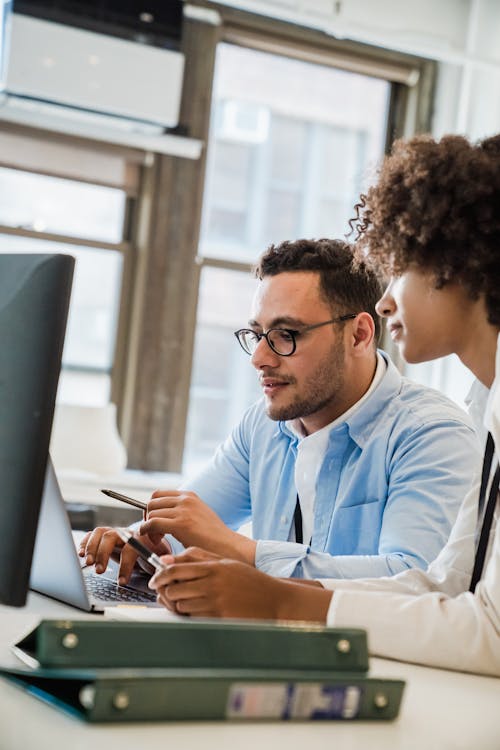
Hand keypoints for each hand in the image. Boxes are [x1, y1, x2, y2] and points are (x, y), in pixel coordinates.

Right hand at [78, 526, 170, 584]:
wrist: (155, 545)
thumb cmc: (156, 556)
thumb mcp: (160, 562)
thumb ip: (158, 566)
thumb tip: (159, 573)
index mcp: (143, 540)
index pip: (131, 549)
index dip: (125, 565)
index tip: (122, 582)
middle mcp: (128, 534)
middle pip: (112, 537)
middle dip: (104, 553)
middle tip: (99, 570)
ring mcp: (116, 533)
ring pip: (101, 533)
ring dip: (92, 548)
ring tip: (87, 563)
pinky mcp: (107, 536)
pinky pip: (93, 535)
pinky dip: (85, 542)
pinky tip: (80, 553)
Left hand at [140, 490, 256, 564]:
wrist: (228, 547)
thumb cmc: (213, 538)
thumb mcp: (198, 516)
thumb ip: (182, 512)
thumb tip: (163, 515)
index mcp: (189, 496)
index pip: (158, 494)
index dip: (152, 509)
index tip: (155, 523)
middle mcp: (186, 499)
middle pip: (152, 502)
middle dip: (148, 517)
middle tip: (154, 533)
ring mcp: (183, 510)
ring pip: (150, 514)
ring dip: (149, 528)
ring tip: (158, 540)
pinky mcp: (181, 524)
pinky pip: (152, 524)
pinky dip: (147, 532)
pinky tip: (155, 542)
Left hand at [149, 547, 332, 621]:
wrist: (274, 600)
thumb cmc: (249, 581)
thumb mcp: (225, 562)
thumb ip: (197, 557)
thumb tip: (168, 560)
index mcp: (213, 566)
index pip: (176, 568)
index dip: (160, 575)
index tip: (156, 580)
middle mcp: (213, 583)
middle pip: (174, 588)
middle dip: (165, 592)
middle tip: (165, 593)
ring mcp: (215, 602)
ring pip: (180, 605)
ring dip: (176, 605)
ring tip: (181, 602)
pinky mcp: (218, 618)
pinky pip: (193, 618)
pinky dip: (188, 615)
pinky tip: (194, 610)